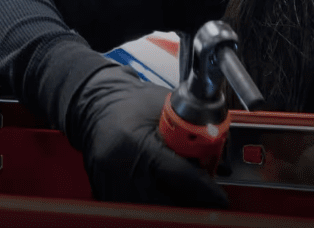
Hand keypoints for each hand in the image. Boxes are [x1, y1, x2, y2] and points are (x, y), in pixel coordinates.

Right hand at [69, 64, 228, 207]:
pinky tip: (164, 195)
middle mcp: (118, 167)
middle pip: (165, 202)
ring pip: (150, 210)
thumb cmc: (129, 103)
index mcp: (134, 142)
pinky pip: (136, 209)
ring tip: (187, 196)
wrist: (94, 105)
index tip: (219, 199)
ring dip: (173, 206)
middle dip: (190, 204)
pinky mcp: (104, 193)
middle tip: (208, 202)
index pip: (177, 175)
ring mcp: (109, 184)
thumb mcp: (165, 107)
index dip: (203, 190)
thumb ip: (190, 128)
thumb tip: (219, 150)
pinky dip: (154, 205)